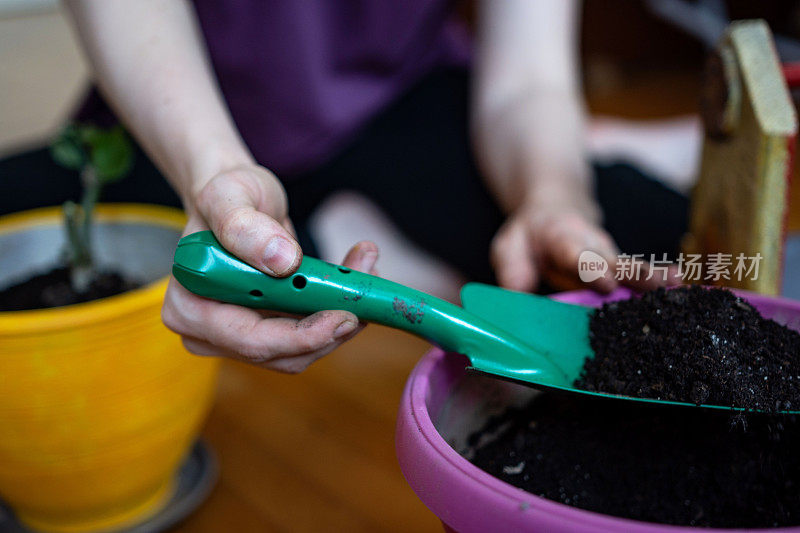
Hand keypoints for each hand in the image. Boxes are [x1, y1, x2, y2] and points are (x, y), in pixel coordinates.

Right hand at [162, 164, 378, 371]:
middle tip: (369, 293)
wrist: (237, 199)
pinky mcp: (266, 334)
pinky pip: (306, 337)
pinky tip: (354, 277)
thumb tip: (282, 262)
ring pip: (301, 351)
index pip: (250, 340)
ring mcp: (236, 338)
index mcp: (188, 307)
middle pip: (281, 354)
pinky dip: (335, 312)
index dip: (302, 337)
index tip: (346, 316)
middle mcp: (207, 333)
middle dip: (331, 330)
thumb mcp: (230, 196)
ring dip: (340, 319)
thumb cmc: (228, 195)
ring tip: (365, 271)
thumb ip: (245, 227)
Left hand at [491, 204, 680, 293]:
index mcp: (560, 237)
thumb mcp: (509, 245)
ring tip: (677, 287)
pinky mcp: (618, 267)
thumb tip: (519, 291)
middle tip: (655, 286)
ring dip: (652, 279)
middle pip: (612, 260)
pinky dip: (661, 280)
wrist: (553, 212)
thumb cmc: (529, 236)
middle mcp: (590, 244)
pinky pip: (637, 276)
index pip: (574, 252)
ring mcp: (608, 255)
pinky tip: (684, 286)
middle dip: (632, 274)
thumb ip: (512, 268)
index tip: (605, 281)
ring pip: (630, 268)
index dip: (590, 267)